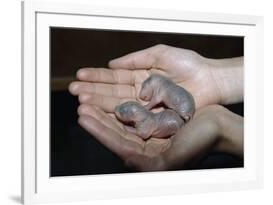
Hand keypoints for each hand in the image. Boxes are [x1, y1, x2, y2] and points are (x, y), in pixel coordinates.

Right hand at [69, 44, 242, 111]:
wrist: (210, 80)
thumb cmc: (188, 64)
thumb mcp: (160, 53)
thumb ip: (136, 59)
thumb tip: (111, 64)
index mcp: (139, 77)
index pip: (114, 77)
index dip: (97, 76)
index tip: (80, 75)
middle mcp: (139, 93)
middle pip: (112, 93)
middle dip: (93, 91)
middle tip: (74, 90)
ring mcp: (145, 107)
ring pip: (119, 105)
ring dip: (100, 103)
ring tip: (82, 101)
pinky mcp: (153, 118)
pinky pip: (133, 117)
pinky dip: (117, 115)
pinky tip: (102, 113)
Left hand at [77, 104, 242, 170]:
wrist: (218, 126)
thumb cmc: (201, 142)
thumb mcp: (176, 158)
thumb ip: (151, 164)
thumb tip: (126, 160)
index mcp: (147, 156)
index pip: (116, 143)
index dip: (99, 130)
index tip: (83, 117)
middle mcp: (144, 144)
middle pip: (115, 130)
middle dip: (96, 117)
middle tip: (80, 103)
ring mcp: (148, 131)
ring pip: (120, 119)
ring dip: (104, 107)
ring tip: (88, 96)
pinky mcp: (153, 119)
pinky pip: (132, 110)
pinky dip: (120, 102)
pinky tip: (110, 96)